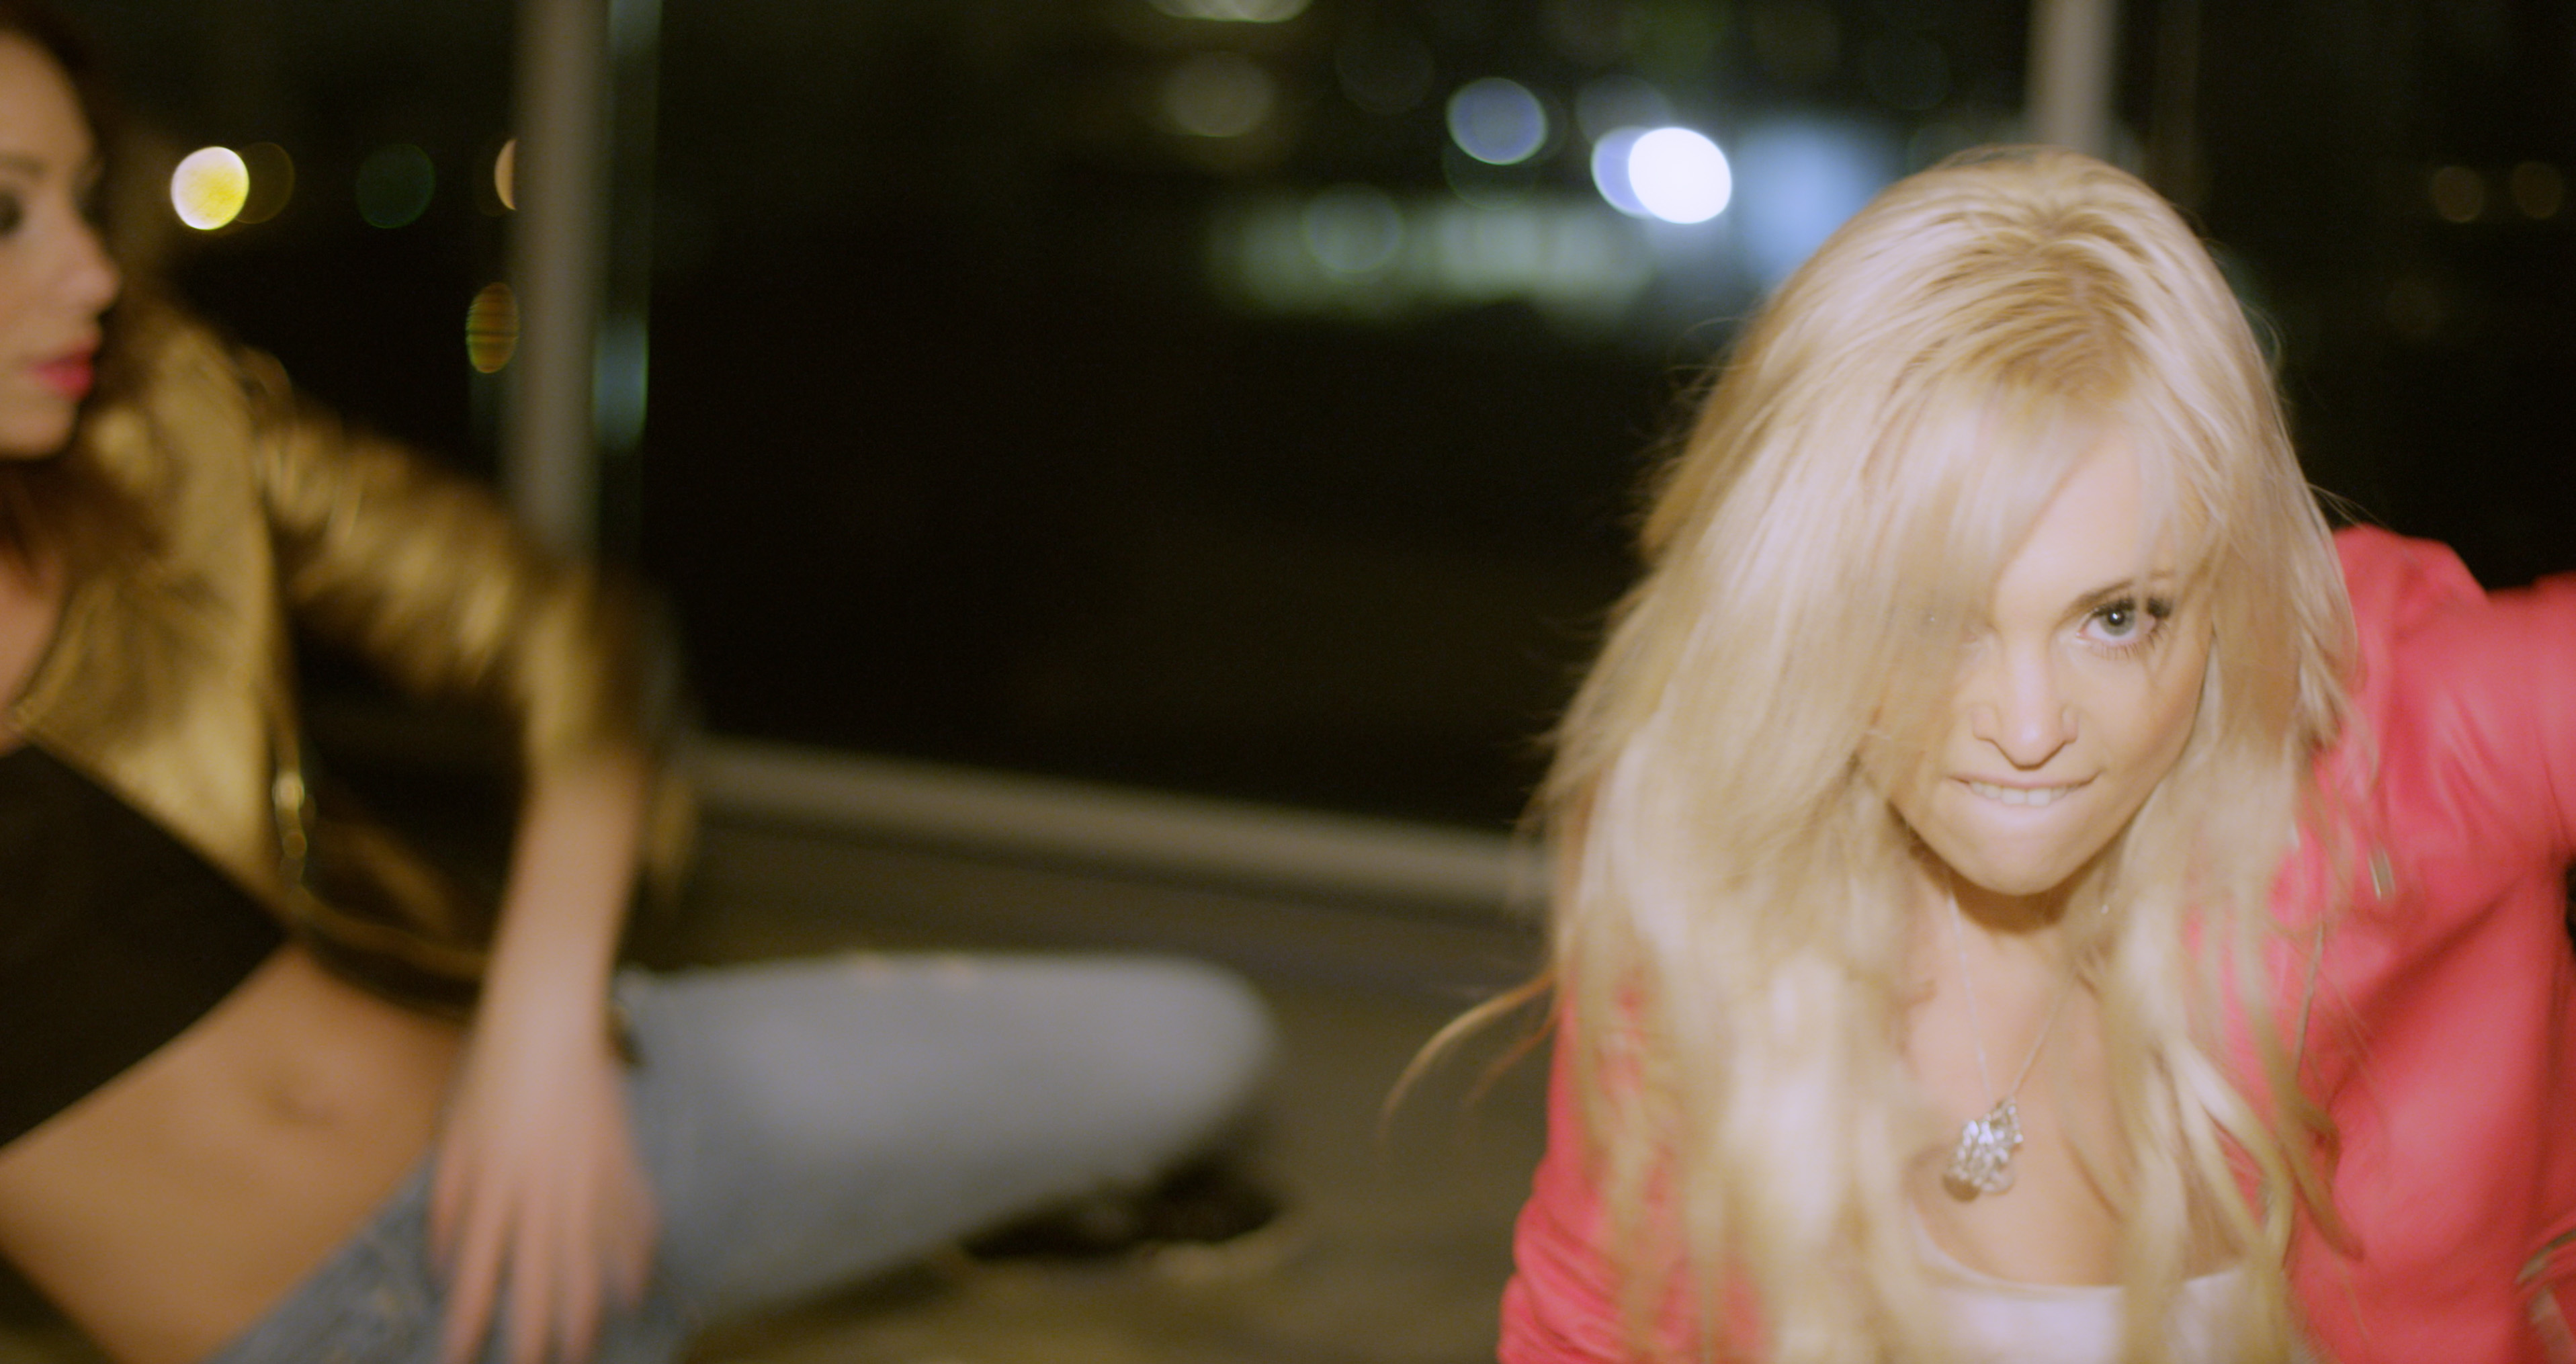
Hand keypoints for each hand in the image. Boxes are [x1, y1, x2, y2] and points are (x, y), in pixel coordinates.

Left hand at [429, 1004, 657, 1363]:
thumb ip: (451, 1202)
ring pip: (588, 1261)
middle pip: (538, 1280)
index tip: (460, 1359)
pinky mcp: (621, 1161)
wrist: (548, 1021)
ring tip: (582, 1348)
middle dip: (533, 1336)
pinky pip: (630, 1221)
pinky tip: (632, 1291)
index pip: (479, 1274)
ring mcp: (588, 1180)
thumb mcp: (454, 1136)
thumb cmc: (491, 1073)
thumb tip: (446, 1262)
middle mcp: (541, 1193)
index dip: (469, 1324)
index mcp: (493, 1187)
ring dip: (584, 1312)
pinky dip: (632, 1259)